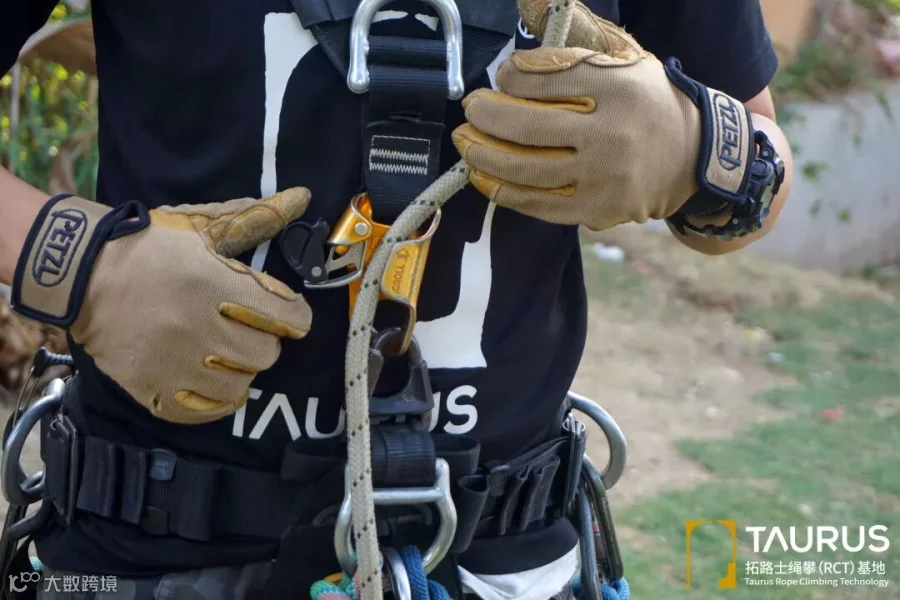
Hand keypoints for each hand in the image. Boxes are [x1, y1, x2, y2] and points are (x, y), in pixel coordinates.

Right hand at [12, 189, 311, 423]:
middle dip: (265, 341)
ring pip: (239, 386)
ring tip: (226, 354)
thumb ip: (258, 218)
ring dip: (239, 370)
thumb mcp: (205, 226)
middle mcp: (204, 329)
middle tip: (246, 328)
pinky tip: (210, 381)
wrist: (81, 272)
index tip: (285, 312)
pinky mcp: (153, 387)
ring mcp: (177, 363)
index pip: (290, 318)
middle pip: (267, 355)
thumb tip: (303, 197)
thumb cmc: (150, 246)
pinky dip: (213, 401)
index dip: (294, 315)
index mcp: (221, 287)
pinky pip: (202, 412)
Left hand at [452, 0, 754, 231]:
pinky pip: (538, 203)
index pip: (548, 78)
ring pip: (527, 169)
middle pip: (529, 126)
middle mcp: (611, 134)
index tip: (503, 76)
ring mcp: (603, 177)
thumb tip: (534, 6)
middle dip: (488, 116)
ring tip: (466, 143)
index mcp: (618, 88)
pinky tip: (484, 177)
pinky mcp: (595, 209)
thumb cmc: (647, 102)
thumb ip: (580, 37)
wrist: (691, 158)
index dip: (514, 76)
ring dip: (485, 156)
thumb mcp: (626, 58)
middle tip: (471, 110)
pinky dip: (503, 190)